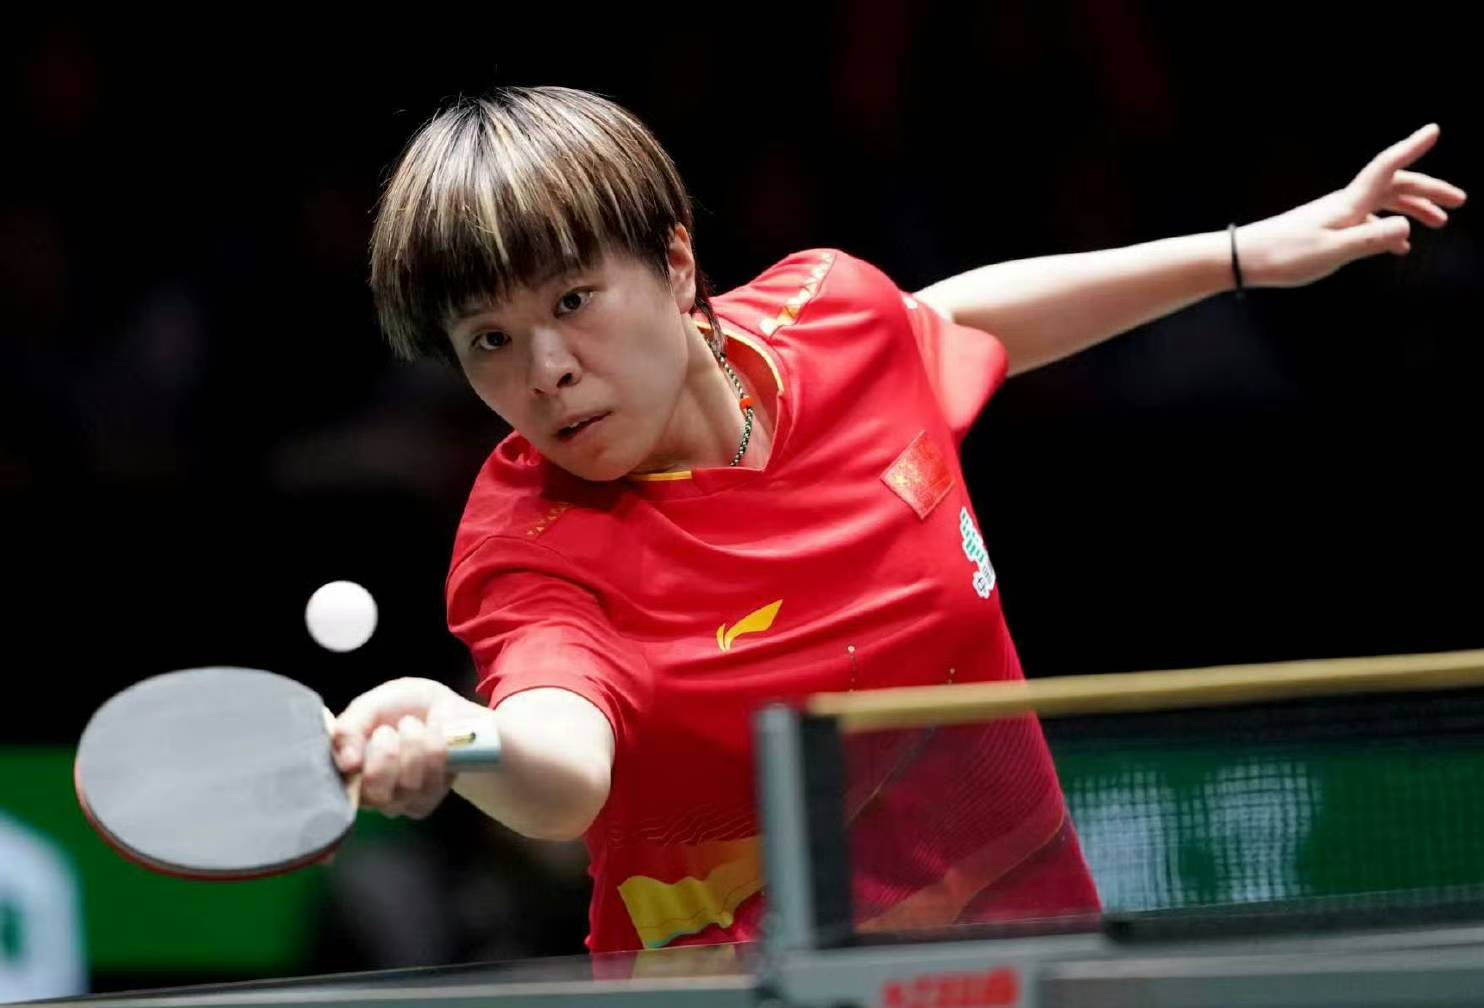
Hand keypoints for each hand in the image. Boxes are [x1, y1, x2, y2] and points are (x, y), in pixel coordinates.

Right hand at [331, 677, 477, 819]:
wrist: (440, 705)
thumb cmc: (397, 708)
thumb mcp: (367, 707)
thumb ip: (349, 729)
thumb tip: (347, 763)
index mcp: (346, 774)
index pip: (341, 788)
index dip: (358, 760)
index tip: (372, 734)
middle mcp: (371, 796)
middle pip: (376, 792)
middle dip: (387, 753)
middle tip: (390, 730)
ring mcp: (401, 802)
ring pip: (409, 783)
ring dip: (414, 742)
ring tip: (413, 726)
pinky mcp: (429, 799)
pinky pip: (433, 776)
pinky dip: (435, 745)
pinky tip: (433, 735)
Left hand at [1236, 123, 1465, 288]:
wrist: (1243, 259)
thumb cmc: (1283, 256)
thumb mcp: (1331, 252)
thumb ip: (1369, 241)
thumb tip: (1407, 227)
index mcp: (1348, 204)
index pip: (1386, 168)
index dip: (1411, 148)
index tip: (1434, 129)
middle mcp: (1345, 203)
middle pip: (1394, 186)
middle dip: (1429, 189)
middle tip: (1459, 201)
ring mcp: (1336, 215)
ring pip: (1384, 203)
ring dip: (1413, 208)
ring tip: (1439, 223)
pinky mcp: (1328, 229)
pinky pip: (1369, 222)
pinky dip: (1390, 228)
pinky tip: (1400, 246)